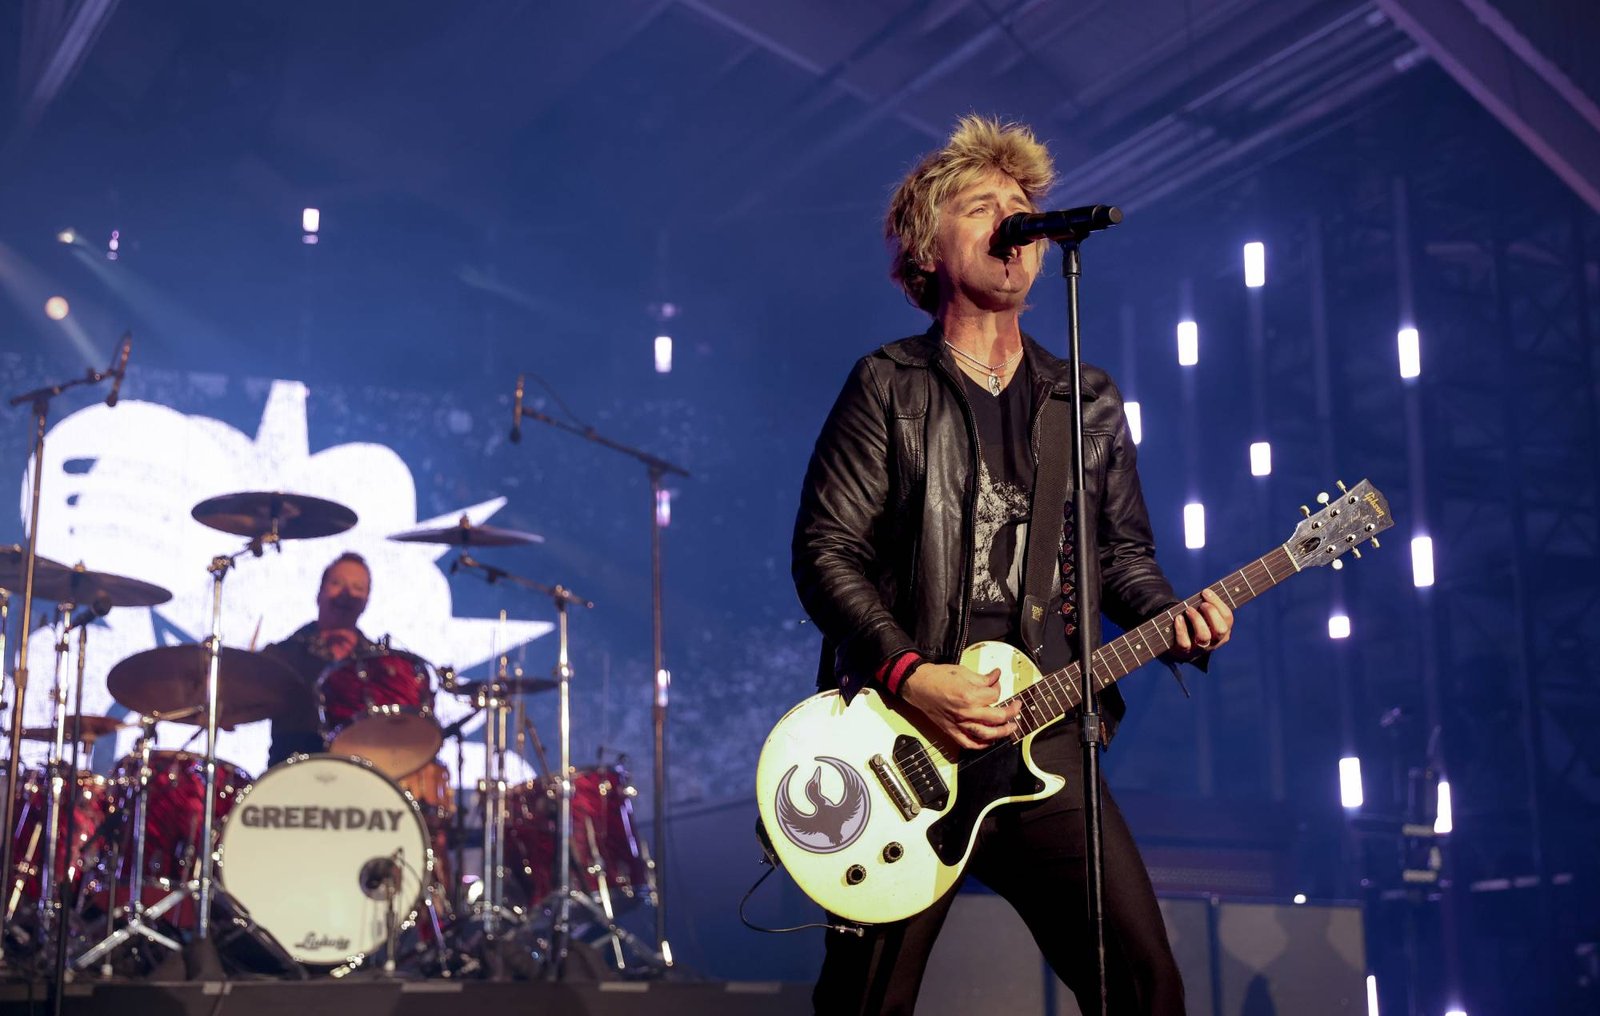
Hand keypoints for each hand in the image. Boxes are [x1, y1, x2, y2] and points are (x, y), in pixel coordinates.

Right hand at [899, 662, 1020, 749]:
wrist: (918, 685)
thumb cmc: (937, 677)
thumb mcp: (963, 672)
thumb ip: (983, 678)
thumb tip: (996, 677)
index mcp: (970, 695)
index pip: (994, 696)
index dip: (998, 687)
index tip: (996, 683)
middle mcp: (967, 712)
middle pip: (998, 717)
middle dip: (1011, 711)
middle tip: (1016, 707)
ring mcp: (960, 724)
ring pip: (988, 734)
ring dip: (1003, 732)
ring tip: (1011, 727)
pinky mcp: (952, 730)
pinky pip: (969, 743)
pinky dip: (981, 745)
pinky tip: (990, 741)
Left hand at [1170, 588, 1233, 659]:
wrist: (1178, 644)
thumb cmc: (1194, 623)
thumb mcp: (1204, 615)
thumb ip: (1208, 605)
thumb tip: (1207, 592)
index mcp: (1224, 630)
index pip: (1227, 617)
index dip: (1217, 603)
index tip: (1205, 591)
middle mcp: (1215, 641)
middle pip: (1220, 629)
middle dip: (1211, 613)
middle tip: (1202, 604)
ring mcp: (1200, 648)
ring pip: (1204, 636)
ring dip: (1197, 620)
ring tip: (1189, 610)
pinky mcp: (1185, 651)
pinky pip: (1185, 643)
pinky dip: (1181, 629)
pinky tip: (1178, 618)